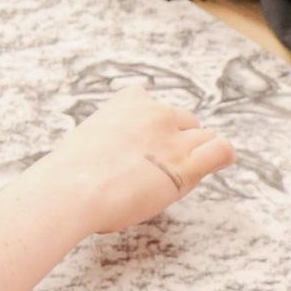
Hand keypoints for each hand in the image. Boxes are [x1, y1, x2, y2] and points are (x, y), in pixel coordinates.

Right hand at [35, 87, 234, 234]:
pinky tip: (212, 165)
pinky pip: (221, 150)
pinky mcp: (186, 165)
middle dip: (176, 142)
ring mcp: (173, 138)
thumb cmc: (70, 173)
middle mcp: (156, 113)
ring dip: (194, 154)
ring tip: (174, 174)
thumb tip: (118, 157)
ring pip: (204, 137)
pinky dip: (221, 156)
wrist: (72, 189)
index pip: (156, 104)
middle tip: (154, 167)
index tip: (140, 146)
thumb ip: (111, 137)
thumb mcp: (88, 138)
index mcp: (129, 101)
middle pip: (185, 121)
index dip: (154, 128)